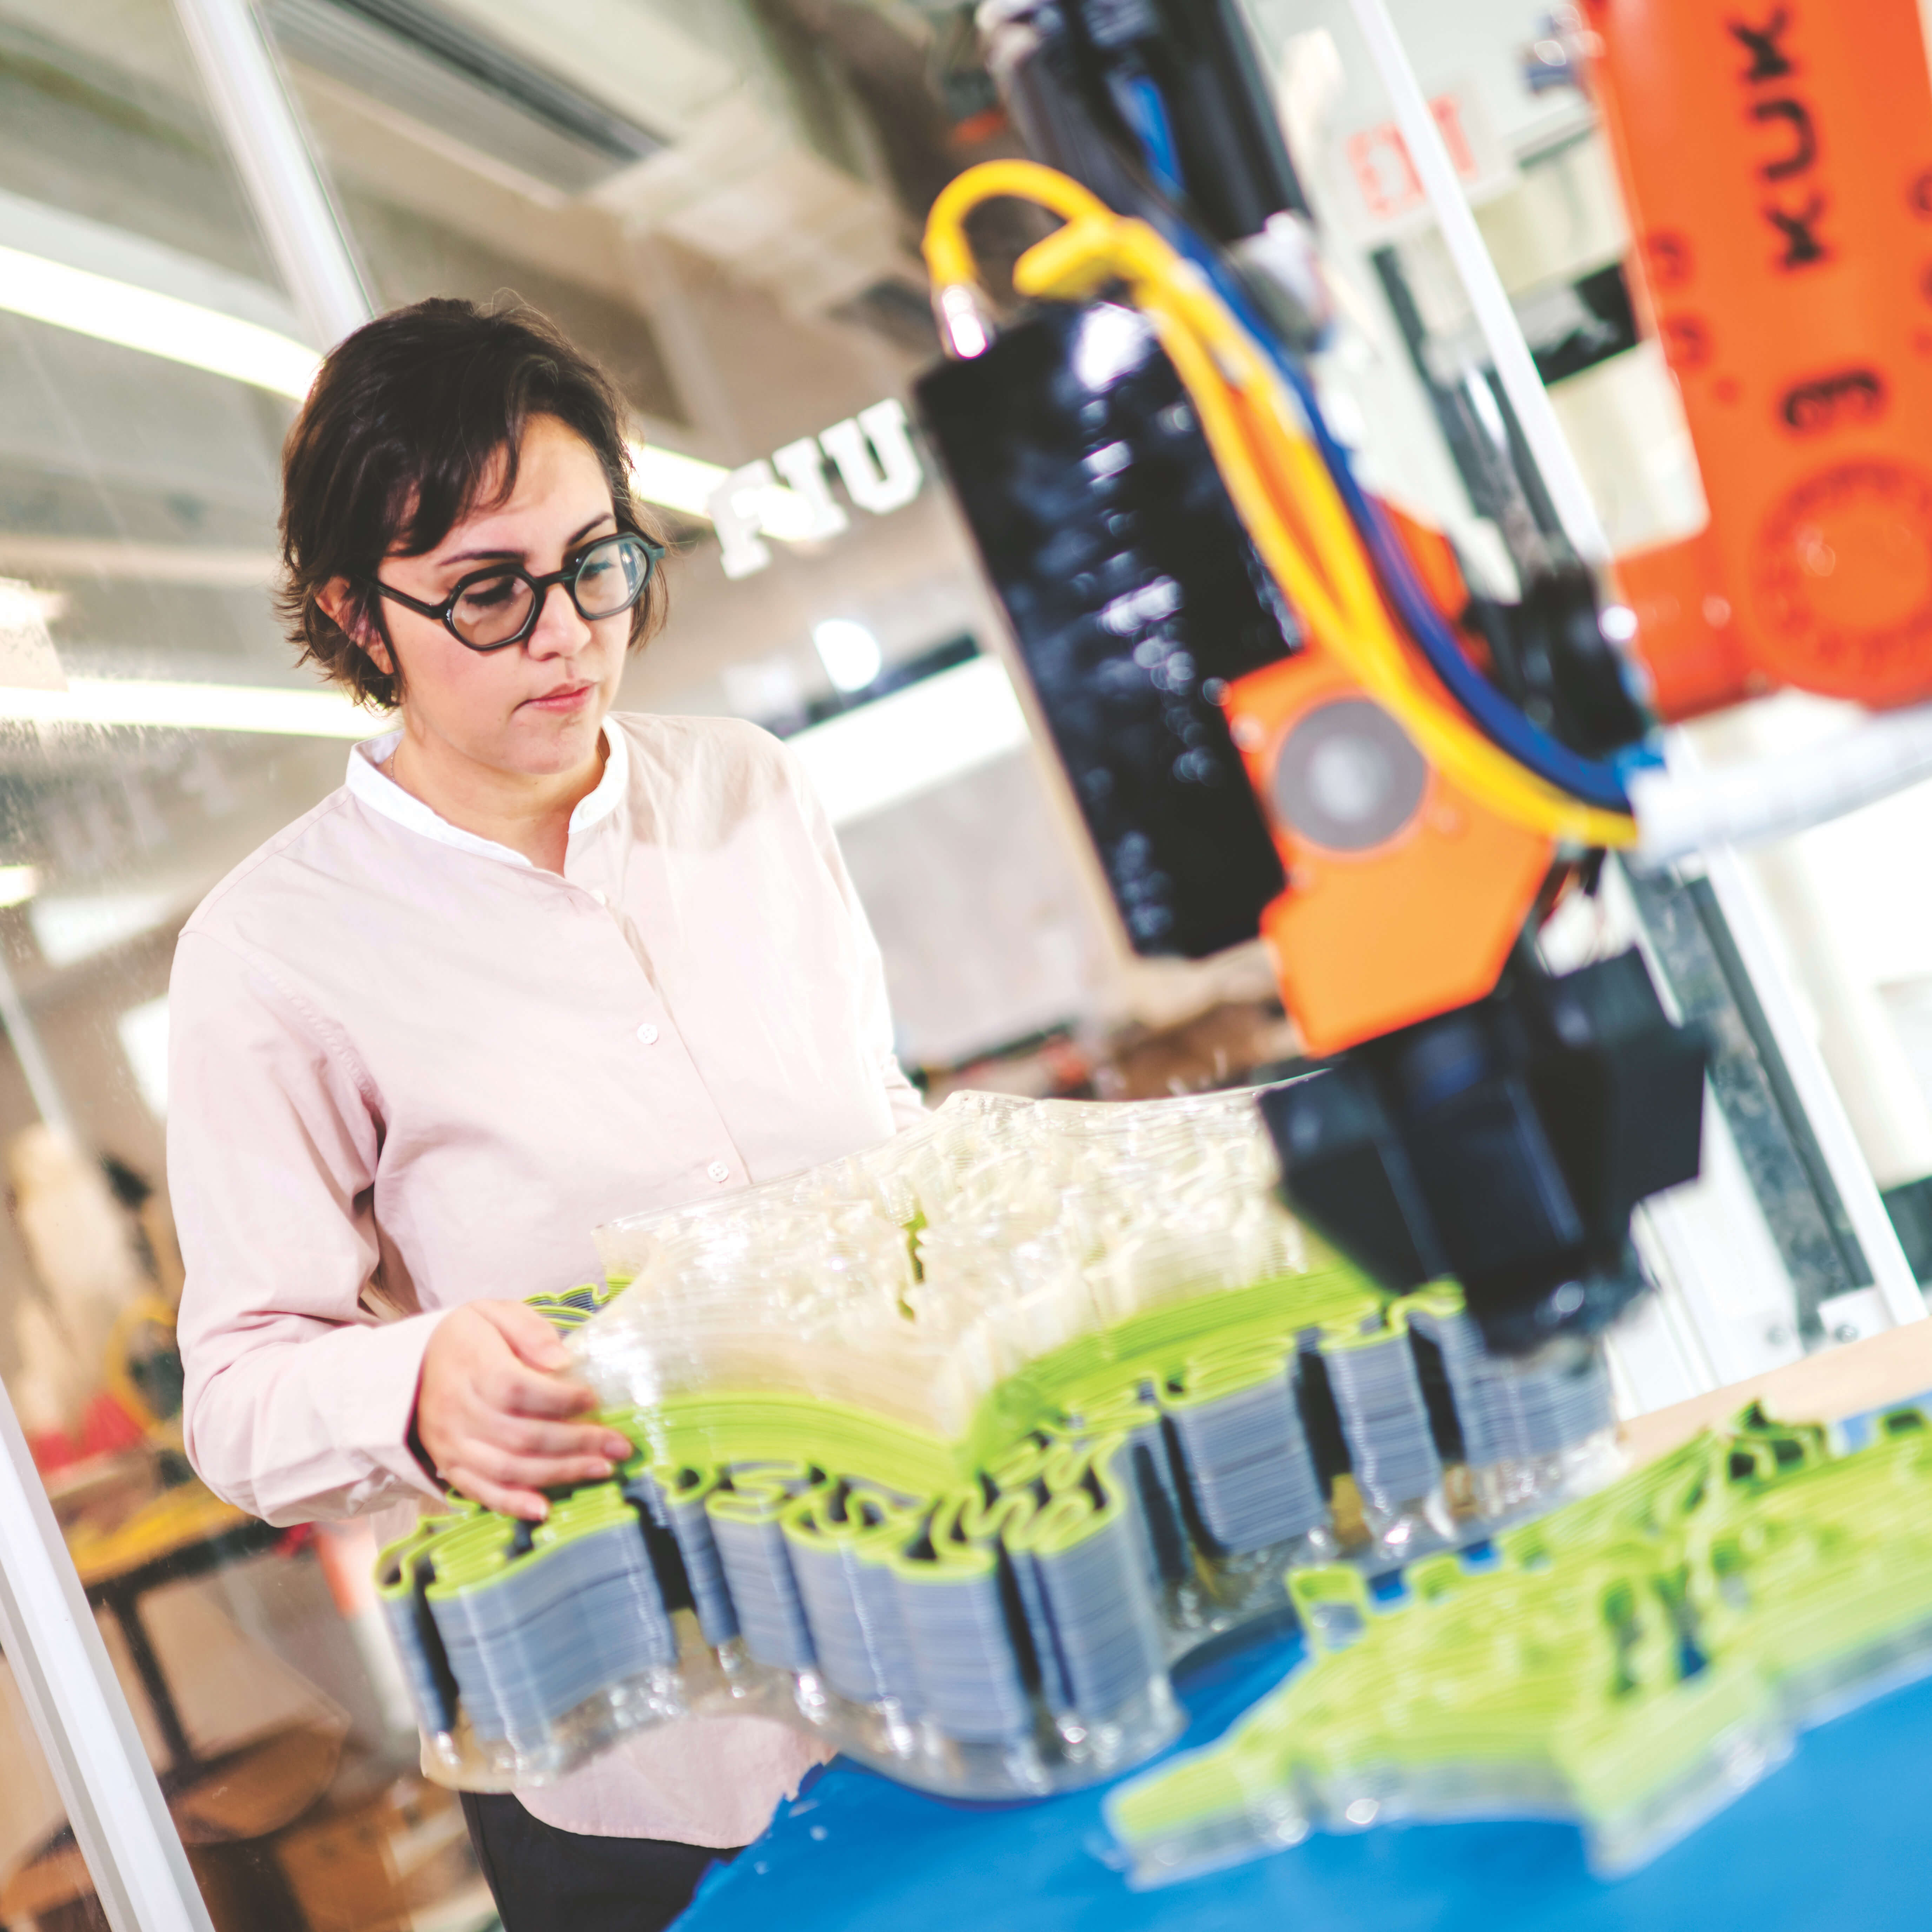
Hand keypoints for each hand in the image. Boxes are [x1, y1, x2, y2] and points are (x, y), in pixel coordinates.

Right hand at [414, 1302, 632, 1519]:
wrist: (411, 1366)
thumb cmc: (466, 1337)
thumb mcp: (494, 1313)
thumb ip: (529, 1332)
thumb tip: (563, 1362)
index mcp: (473, 1367)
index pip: (518, 1390)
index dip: (560, 1399)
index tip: (595, 1400)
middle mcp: (460, 1411)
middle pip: (522, 1435)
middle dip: (577, 1443)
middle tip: (619, 1446)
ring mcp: (452, 1444)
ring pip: (508, 1467)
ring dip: (559, 1473)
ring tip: (602, 1470)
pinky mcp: (449, 1465)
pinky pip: (479, 1491)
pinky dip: (511, 1503)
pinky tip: (544, 1510)